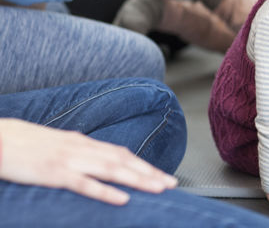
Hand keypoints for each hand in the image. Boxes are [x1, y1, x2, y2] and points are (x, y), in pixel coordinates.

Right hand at [0, 118, 177, 204]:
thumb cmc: (25, 143)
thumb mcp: (58, 145)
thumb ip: (79, 151)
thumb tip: (98, 158)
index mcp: (82, 142)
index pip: (121, 153)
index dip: (144, 164)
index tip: (163, 175)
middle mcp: (81, 148)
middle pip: (123, 161)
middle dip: (150, 173)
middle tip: (171, 184)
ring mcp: (69, 160)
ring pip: (111, 170)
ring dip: (138, 180)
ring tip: (158, 189)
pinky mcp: (54, 173)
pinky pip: (85, 184)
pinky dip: (106, 191)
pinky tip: (122, 199)